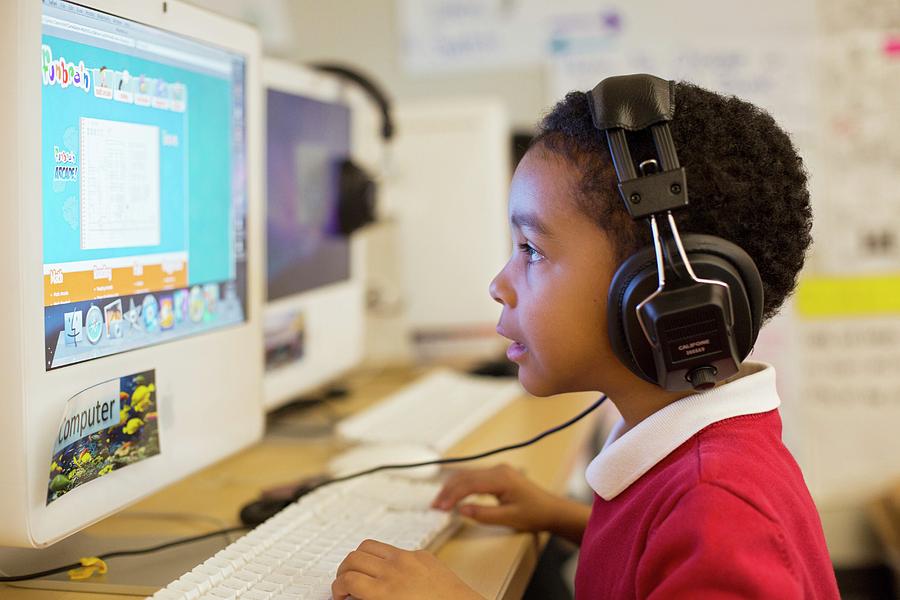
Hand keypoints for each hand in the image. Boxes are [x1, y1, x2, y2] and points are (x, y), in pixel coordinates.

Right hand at [331, 539, 482, 599]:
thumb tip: (354, 598)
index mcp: (385, 592)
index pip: (346, 580)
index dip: (337, 588)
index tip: (339, 594)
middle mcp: (395, 570)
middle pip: (353, 558)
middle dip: (343, 571)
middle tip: (345, 583)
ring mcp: (409, 558)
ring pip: (369, 545)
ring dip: (359, 558)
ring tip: (361, 572)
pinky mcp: (422, 553)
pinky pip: (393, 548)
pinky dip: (383, 558)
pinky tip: (388, 571)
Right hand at [430, 463, 560, 532]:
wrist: (552, 509)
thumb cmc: (534, 514)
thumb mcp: (508, 518)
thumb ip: (483, 514)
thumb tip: (460, 510)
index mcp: (501, 478)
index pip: (469, 484)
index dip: (452, 496)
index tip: (440, 507)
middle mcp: (498, 470)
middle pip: (465, 477)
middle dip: (448, 491)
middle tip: (434, 505)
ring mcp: (498, 470)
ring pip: (468, 475)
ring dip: (452, 487)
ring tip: (440, 501)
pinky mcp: (498, 475)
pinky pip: (475, 477)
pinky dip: (462, 486)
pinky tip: (454, 495)